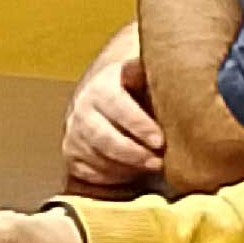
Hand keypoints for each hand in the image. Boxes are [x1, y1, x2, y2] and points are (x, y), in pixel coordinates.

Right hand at [61, 49, 163, 187]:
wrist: (107, 102)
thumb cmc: (136, 94)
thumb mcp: (143, 79)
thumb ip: (151, 76)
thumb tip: (171, 66)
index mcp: (102, 88)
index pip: (116, 105)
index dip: (138, 124)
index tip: (160, 140)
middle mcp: (83, 110)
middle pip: (102, 136)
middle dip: (132, 152)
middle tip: (158, 162)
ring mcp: (74, 134)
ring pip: (96, 157)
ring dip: (125, 167)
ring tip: (152, 168)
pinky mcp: (72, 155)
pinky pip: (90, 172)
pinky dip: (112, 176)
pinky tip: (132, 173)